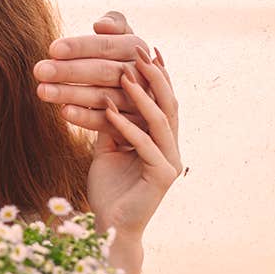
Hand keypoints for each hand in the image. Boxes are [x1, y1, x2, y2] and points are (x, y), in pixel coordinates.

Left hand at [34, 12, 167, 142]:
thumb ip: (116, 24)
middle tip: (39, 70)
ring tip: (42, 91)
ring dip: (71, 94)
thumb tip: (101, 25)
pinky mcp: (133, 127)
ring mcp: (140, 103)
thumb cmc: (118, 61)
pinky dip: (85, 117)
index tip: (52, 49)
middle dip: (69, 70)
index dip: (80, 47)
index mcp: (137, 49)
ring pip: (103, 97)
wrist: (136, 100)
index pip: (107, 46)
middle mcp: (142, 75)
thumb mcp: (121, 39)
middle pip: (104, 72)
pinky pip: (107, 122)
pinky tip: (63, 112)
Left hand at [87, 46, 180, 248]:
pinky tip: (111, 110)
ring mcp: (170, 161)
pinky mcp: (163, 176)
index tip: (143, 48)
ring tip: (126, 74)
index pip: (162, 101)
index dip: (155, 75)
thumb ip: (112, 123)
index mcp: (161, 139)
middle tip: (139, 51)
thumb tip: (104, 94)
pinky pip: (145, 145)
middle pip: (168, 105)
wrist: (109, 225)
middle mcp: (171, 147)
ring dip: (142, 96)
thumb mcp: (107, 147)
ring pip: (161, 121)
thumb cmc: (108, 188)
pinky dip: (127, 126)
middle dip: (154, 77)